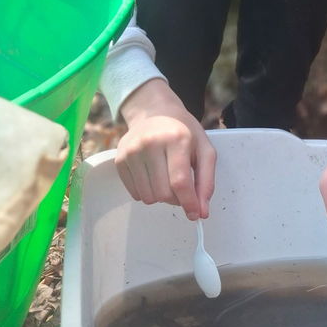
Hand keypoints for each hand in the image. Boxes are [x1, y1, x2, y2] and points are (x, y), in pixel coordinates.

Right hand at [115, 78, 215, 217]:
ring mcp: (132, 151)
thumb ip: (207, 181)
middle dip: (176, 199)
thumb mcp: (204, 149)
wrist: (155, 111)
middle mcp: (150, 143)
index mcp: (176, 138)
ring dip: (161, 196)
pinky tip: (152, 175)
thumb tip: (202, 212)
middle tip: (181, 188)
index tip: (195, 214)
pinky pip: (135, 193)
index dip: (189, 203)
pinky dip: (147, 191)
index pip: (180, 182)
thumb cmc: (184, 132)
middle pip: (163, 193)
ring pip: (148, 197)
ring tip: (166, 178)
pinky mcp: (119, 159)